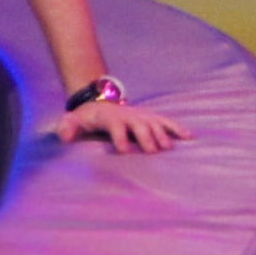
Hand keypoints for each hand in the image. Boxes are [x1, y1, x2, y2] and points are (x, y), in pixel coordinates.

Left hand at [54, 101, 191, 154]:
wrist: (99, 103)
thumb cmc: (86, 118)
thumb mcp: (73, 121)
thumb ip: (67, 127)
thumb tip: (64, 134)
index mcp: (110, 117)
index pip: (115, 126)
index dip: (119, 137)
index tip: (123, 151)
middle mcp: (128, 115)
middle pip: (139, 125)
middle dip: (146, 136)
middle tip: (153, 151)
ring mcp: (141, 116)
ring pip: (155, 122)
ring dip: (163, 134)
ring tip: (170, 148)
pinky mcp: (151, 118)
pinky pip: (167, 122)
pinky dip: (178, 128)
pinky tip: (191, 138)